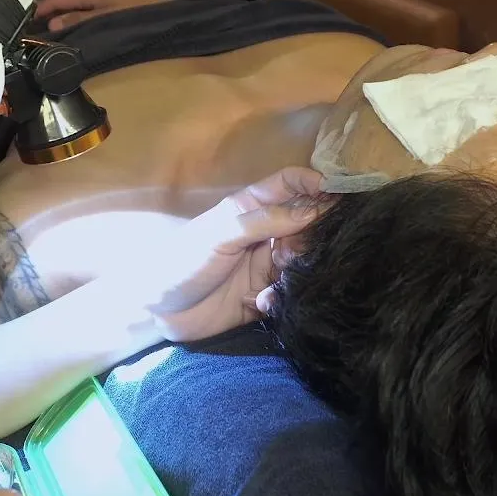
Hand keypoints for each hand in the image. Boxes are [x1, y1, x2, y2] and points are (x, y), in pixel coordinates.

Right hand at [34, 0, 170, 30]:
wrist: (167, 15)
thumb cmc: (138, 15)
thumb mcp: (107, 18)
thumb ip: (81, 20)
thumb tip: (52, 25)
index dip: (40, 10)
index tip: (25, 25)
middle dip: (46, 12)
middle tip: (31, 30)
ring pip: (70, 4)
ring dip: (58, 16)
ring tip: (45, 32)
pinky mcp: (107, 6)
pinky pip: (81, 10)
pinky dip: (71, 18)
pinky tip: (69, 30)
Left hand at [121, 167, 325, 342]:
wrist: (157, 312)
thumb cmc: (181, 262)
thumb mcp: (220, 234)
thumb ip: (264, 221)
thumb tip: (313, 211)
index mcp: (250, 208)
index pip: (291, 184)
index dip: (315, 183)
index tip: (339, 194)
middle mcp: (263, 233)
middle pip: (306, 223)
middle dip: (313, 233)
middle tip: (298, 249)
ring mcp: (266, 265)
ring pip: (303, 259)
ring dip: (299, 268)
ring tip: (280, 276)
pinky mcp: (266, 296)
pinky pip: (290, 292)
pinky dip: (281, 297)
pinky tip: (261, 303)